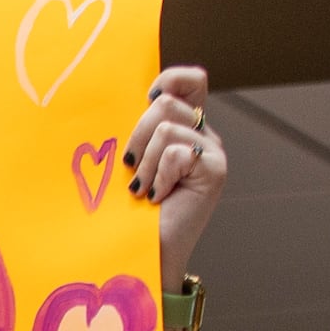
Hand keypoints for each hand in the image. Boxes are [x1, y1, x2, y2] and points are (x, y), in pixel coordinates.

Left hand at [124, 65, 223, 280]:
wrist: (139, 251)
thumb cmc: (122, 209)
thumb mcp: (124, 161)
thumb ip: (132, 129)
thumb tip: (114, 97)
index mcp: (182, 127)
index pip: (191, 81)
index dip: (170, 79)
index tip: (146, 99)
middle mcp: (202, 135)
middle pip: (166, 103)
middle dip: (137, 136)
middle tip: (131, 170)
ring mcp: (213, 151)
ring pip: (168, 127)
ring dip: (145, 162)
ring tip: (143, 189)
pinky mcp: (215, 169)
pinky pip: (176, 152)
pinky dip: (158, 175)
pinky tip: (157, 197)